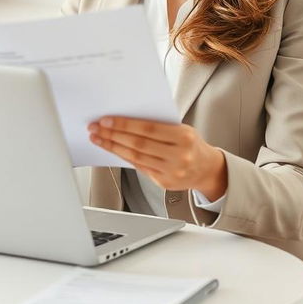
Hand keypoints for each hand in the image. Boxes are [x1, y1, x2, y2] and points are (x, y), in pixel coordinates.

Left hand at [88, 116, 227, 199]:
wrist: (206, 169)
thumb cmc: (191, 144)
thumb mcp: (182, 129)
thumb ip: (159, 126)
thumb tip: (126, 120)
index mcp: (184, 137)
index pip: (149, 129)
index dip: (125, 124)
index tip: (106, 120)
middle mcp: (179, 156)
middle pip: (139, 144)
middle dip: (114, 135)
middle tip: (96, 128)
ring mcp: (171, 172)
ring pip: (136, 158)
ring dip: (113, 147)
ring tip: (98, 138)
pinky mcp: (164, 183)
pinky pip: (139, 168)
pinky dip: (123, 158)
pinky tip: (113, 149)